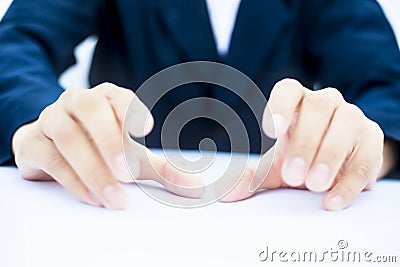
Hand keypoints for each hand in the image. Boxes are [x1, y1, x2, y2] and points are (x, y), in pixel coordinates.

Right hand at [12, 83, 202, 209]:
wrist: (52, 147)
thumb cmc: (99, 147)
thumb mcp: (132, 155)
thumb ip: (161, 169)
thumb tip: (196, 188)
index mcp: (105, 98)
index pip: (118, 96)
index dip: (131, 110)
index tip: (146, 131)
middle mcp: (77, 102)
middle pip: (90, 109)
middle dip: (110, 140)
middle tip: (128, 173)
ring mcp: (51, 119)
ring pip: (68, 136)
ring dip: (93, 169)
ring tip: (114, 198)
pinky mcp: (32, 142)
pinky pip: (51, 158)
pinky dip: (73, 180)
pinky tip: (93, 197)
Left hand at [223, 79, 386, 210]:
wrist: (336, 166)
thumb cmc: (300, 158)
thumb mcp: (274, 167)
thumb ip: (253, 176)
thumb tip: (224, 192)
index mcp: (298, 103)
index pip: (289, 90)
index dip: (280, 106)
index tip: (271, 131)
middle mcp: (327, 103)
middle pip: (318, 107)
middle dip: (305, 141)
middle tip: (292, 175)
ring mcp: (352, 118)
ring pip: (345, 125)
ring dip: (328, 155)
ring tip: (313, 185)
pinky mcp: (372, 141)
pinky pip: (364, 157)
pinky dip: (348, 181)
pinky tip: (332, 200)